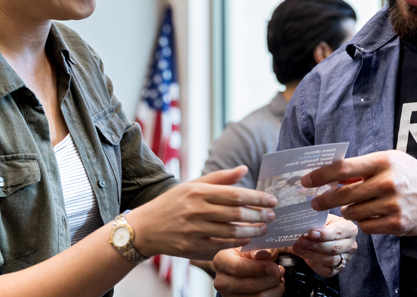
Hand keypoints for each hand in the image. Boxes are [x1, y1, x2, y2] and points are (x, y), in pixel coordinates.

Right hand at [124, 166, 278, 259]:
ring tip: (263, 229)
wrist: (144, 228)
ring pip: (231, 231)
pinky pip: (221, 246)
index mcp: (197, 192)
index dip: (257, 198)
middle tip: (272, 216)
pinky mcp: (191, 248)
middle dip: (259, 215)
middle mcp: (195, 210)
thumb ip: (219, 178)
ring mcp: (193, 230)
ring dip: (252, 231)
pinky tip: (246, 239)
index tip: (272, 200)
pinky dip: (236, 243)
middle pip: (236, 214)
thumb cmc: (171, 204)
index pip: (235, 194)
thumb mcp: (191, 186)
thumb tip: (244, 169)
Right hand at [211, 247, 284, 296]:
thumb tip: (263, 253)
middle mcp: (222, 281)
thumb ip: (259, 249)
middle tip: (279, 271)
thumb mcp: (252, 247)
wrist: (243, 267)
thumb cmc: (247, 256)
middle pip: (249, 285)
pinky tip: (274, 286)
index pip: (237, 267)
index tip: (274, 266)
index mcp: (221, 261)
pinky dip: (273, 294)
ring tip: (278, 278)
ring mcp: (229, 295)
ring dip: (274, 288)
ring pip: (258, 296)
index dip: (258, 268)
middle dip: (270, 279)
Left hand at [288, 215, 357, 276]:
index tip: (311, 233)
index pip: (338, 232)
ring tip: (298, 248)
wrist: (323, 236)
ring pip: (330, 260)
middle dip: (315, 245)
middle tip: (300, 241)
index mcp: (349, 228)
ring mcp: (346, 258)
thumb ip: (316, 223)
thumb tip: (303, 226)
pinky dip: (314, 265)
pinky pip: (328, 271)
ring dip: (312, 255)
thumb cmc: (323, 226)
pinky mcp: (339, 268)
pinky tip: (305, 258)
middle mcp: (351, 244)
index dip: (324, 234)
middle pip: (334, 248)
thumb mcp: (322, 219)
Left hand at [304, 150, 416, 235]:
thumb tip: (330, 174)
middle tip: (314, 203)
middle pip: (343, 193)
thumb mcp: (388, 161)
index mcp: (383, 162)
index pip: (342, 168)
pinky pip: (366, 226)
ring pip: (352, 212)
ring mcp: (393, 204)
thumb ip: (362, 167)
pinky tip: (370, 216)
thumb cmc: (410, 175)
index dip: (320, 175)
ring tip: (354, 206)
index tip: (306, 181)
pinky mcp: (397, 224)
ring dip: (348, 211)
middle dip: (324, 200)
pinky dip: (363, 222)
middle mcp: (388, 182)